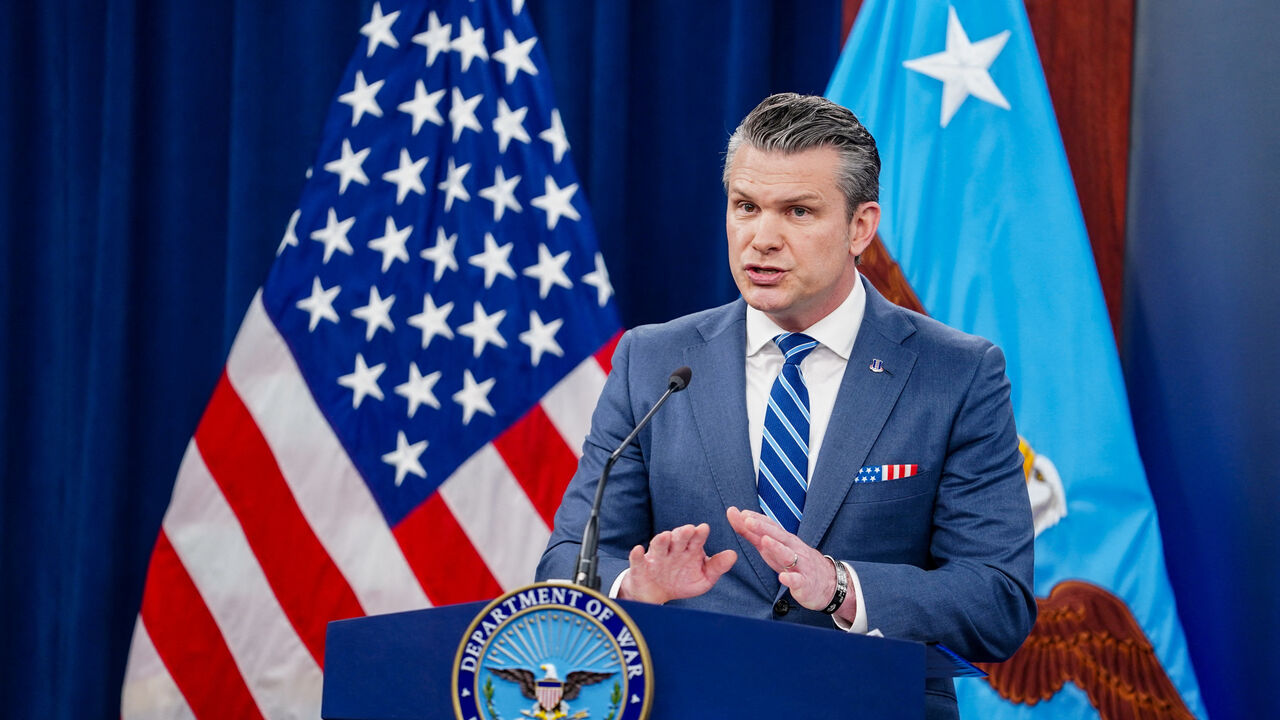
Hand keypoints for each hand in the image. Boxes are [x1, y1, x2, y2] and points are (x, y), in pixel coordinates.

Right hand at [618, 523, 736, 604]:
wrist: (657, 594)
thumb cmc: (682, 581)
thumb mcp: (703, 578)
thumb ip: (717, 567)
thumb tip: (734, 554)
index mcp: (689, 550)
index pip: (695, 539)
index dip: (699, 534)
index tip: (704, 528)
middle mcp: (673, 550)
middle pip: (677, 539)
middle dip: (682, 534)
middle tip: (688, 529)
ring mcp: (656, 557)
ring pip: (658, 546)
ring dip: (661, 540)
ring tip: (666, 536)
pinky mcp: (640, 567)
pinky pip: (637, 560)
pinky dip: (636, 555)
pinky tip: (638, 550)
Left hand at [726, 506, 842, 612]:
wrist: (827, 582)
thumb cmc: (794, 561)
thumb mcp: (771, 547)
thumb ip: (751, 533)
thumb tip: (733, 514)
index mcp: (784, 540)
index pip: (770, 526)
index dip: (756, 519)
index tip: (740, 513)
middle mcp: (793, 548)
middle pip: (778, 536)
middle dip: (762, 527)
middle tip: (747, 520)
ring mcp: (800, 565)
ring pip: (788, 555)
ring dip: (777, 547)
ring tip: (764, 541)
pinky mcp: (805, 583)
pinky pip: (798, 580)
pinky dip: (791, 578)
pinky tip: (782, 578)